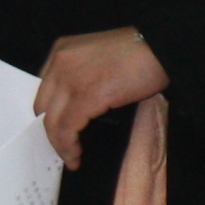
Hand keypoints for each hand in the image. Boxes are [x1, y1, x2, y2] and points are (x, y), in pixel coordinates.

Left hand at [35, 26, 169, 162]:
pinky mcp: (87, 96)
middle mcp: (60, 62)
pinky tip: (77, 157)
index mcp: (61, 51)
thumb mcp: (98, 58)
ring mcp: (71, 79)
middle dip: (50, 131)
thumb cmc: (139, 52)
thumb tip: (78, 106)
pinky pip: (67, 129)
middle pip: (42, 107)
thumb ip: (82, 74)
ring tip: (71, 158)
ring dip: (59, 145)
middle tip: (63, 148)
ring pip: (51, 122)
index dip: (48, 113)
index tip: (58, 130)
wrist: (163, 46)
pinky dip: (69, 147)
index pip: (43, 90)